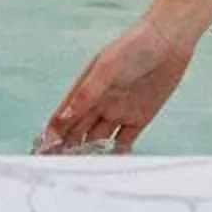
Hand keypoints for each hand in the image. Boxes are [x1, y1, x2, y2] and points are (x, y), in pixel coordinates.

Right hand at [37, 15, 196, 154]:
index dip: (53, 133)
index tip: (43, 150)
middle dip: (66, 149)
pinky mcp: (140, 116)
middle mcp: (99, 102)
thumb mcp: (107, 66)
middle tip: (58, 168)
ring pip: (98, 138)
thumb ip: (87, 92)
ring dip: (90, 153)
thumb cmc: (134, 46)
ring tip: (82, 170)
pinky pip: (125, 140)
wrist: (168, 41)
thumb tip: (66, 114)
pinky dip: (117, 152)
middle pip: (78, 131)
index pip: (64, 116)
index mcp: (86, 88)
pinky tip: (110, 164)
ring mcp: (119, 110)